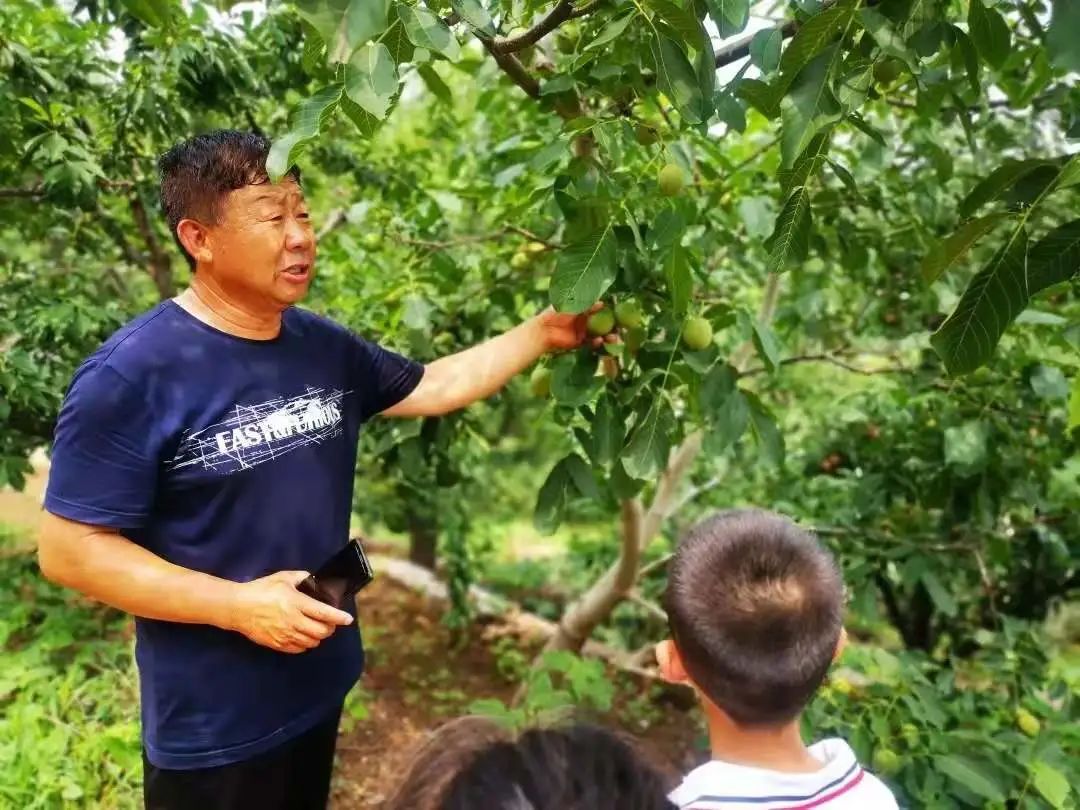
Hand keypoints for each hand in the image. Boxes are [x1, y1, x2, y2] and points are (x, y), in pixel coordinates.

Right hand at [228, 570, 353, 653]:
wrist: (237, 608)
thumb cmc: (260, 590)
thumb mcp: (281, 578)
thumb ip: (300, 577)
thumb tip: (312, 579)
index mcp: (296, 603)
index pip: (324, 613)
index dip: (339, 617)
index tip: (348, 619)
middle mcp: (293, 621)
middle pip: (321, 631)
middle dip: (330, 628)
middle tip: (330, 623)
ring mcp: (285, 634)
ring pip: (312, 642)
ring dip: (318, 637)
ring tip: (317, 629)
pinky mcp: (277, 644)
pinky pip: (298, 649)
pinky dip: (305, 644)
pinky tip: (303, 637)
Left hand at [536, 303, 618, 352]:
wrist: (544, 329)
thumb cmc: (556, 313)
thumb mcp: (572, 306)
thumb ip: (587, 305)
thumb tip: (603, 303)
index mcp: (583, 309)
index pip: (601, 310)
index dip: (611, 312)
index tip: (620, 314)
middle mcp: (585, 320)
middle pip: (603, 324)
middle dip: (613, 327)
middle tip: (620, 329)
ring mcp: (583, 332)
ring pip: (600, 334)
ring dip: (607, 337)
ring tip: (613, 338)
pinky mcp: (579, 342)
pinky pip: (591, 343)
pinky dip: (596, 343)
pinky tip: (599, 341)